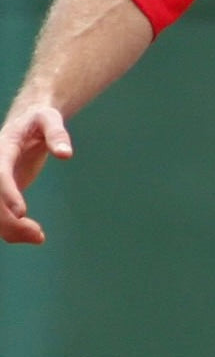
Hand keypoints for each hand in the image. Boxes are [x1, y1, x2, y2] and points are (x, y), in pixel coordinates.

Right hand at [0, 105, 72, 243]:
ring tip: (39, 237)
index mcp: (1, 150)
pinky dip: (11, 230)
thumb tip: (66, 154)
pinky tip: (33, 235)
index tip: (21, 212)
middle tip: (38, 235)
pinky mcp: (1, 192)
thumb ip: (57, 134)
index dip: (7, 193)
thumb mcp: (49, 119)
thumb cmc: (39, 119)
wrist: (25, 122)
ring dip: (10, 230)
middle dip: (9, 221)